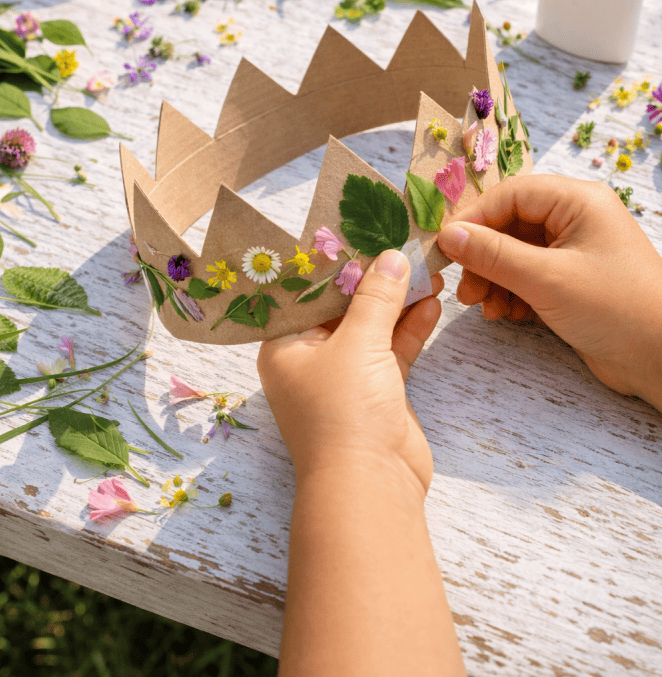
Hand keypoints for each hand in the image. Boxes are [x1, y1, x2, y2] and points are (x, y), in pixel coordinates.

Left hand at [257, 249, 443, 496]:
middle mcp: (310, 358)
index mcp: (284, 345)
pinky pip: (392, 348)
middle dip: (375, 278)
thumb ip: (376, 297)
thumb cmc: (344, 413)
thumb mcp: (358, 344)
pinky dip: (411, 327)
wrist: (371, 486)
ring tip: (427, 267)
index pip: (308, 292)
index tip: (363, 231)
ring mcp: (345, 376)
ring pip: (372, 326)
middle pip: (344, 306)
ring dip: (398, 300)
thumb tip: (392, 255)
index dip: (337, 262)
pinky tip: (432, 301)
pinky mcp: (378, 390)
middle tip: (403, 244)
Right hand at [437, 174, 661, 408]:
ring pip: (514, 253)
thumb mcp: (547, 279)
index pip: (510, 194)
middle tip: (465, 290)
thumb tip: (448, 235)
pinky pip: (527, 276)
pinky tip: (506, 314)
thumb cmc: (615, 309)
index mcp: (577, 201)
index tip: (446, 247)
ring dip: (493, 279)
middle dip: (483, 257)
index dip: (474, 218)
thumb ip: (493, 254)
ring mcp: (574, 251)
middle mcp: (575, 219)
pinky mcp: (572, 281)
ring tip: (484, 307)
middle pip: (509, 224)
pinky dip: (510, 293)